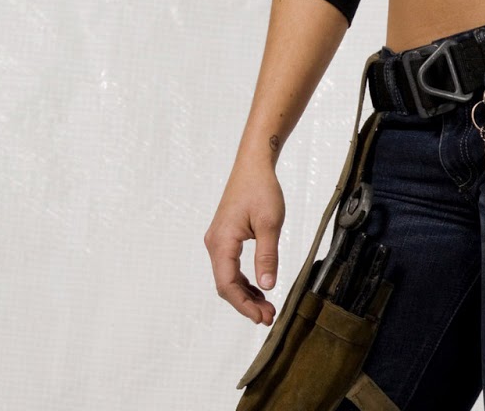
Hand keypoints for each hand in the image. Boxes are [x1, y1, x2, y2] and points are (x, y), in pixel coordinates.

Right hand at [205, 163, 286, 324]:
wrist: (253, 166)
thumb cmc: (261, 189)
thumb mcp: (270, 223)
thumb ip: (267, 256)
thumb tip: (267, 286)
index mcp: (222, 242)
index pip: (227, 284)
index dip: (244, 304)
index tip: (261, 317)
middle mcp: (215, 244)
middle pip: (226, 285)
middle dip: (246, 303)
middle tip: (268, 316)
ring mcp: (218, 241)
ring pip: (228, 277)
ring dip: (246, 294)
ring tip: (266, 307)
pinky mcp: (225, 238)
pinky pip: (231, 267)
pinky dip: (244, 281)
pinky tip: (259, 289)